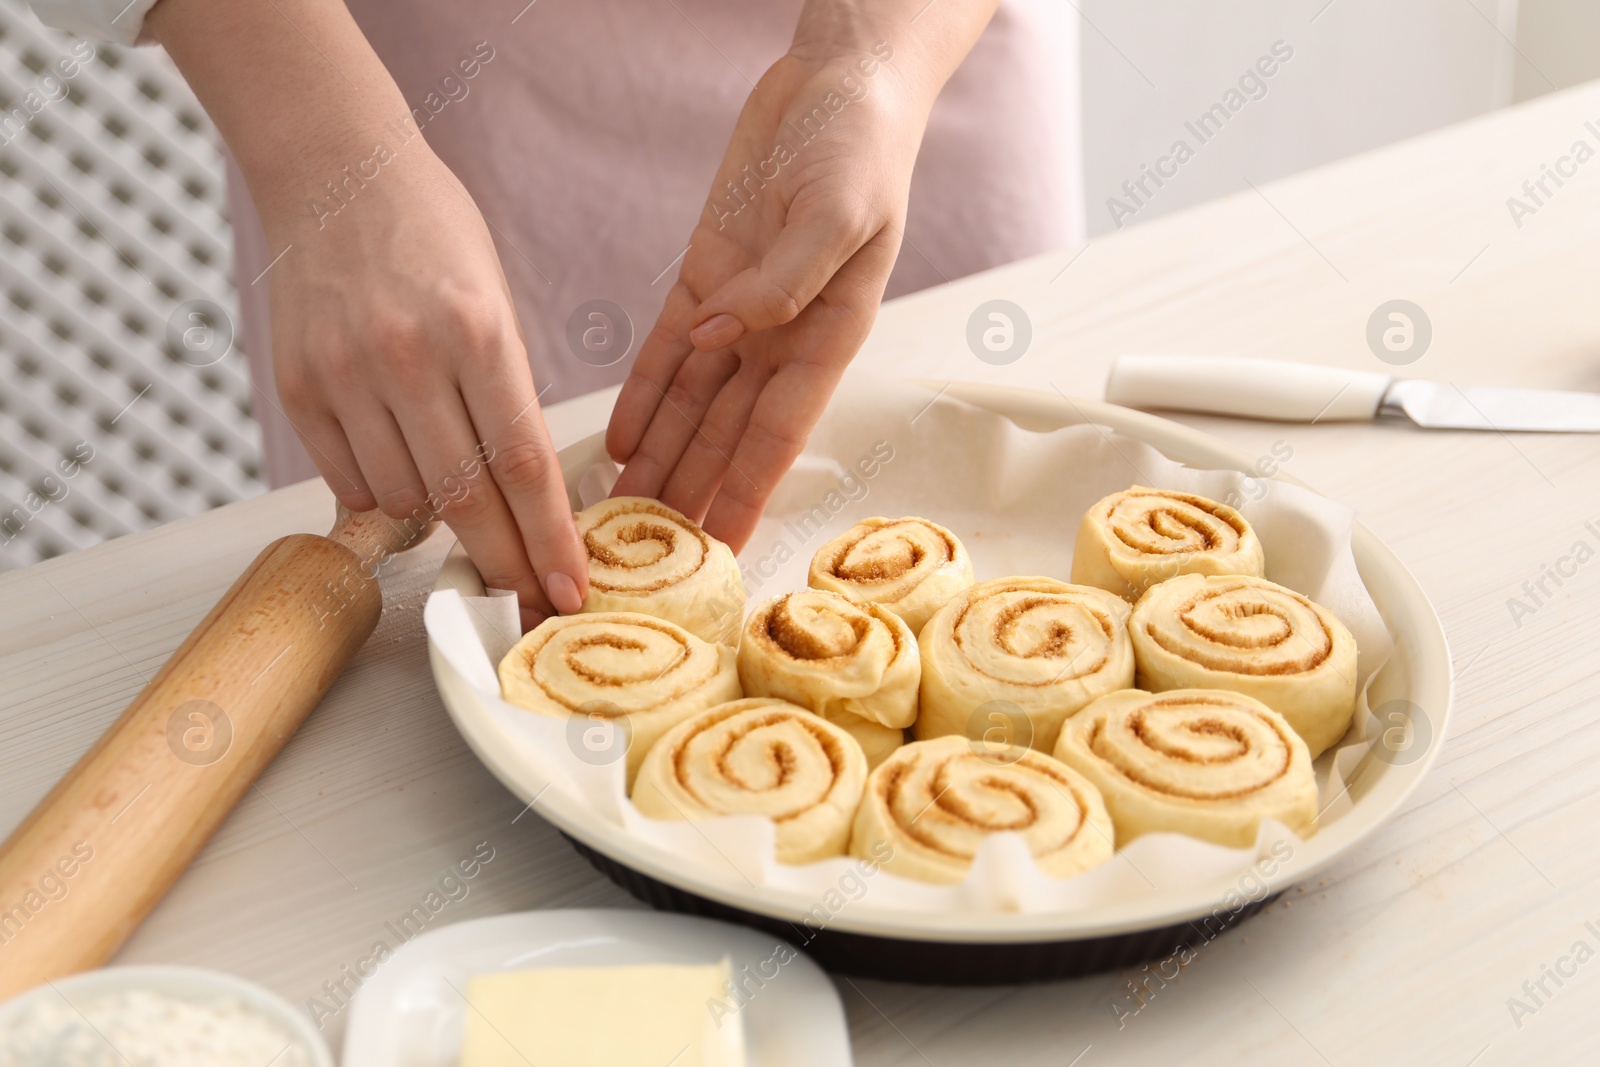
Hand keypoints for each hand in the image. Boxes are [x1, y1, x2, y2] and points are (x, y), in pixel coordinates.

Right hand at [261, 150, 585, 628]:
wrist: (333, 170)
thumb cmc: (432, 234)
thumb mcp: (495, 300)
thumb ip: (504, 394)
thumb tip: (520, 494)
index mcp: (476, 330)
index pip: (524, 462)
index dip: (549, 539)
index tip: (570, 589)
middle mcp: (407, 356)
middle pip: (466, 496)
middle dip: (505, 561)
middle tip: (529, 602)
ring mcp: (344, 373)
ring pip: (404, 497)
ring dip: (440, 521)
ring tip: (463, 509)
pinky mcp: (297, 386)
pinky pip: (348, 479)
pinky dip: (383, 493)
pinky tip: (401, 473)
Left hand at [605, 47, 929, 550]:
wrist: (840, 83)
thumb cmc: (862, 146)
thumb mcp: (839, 212)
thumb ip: (785, 283)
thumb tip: (723, 337)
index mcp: (827, 334)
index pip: (779, 434)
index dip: (748, 494)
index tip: (722, 550)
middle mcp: (782, 338)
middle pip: (726, 434)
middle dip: (692, 494)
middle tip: (651, 556)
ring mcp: (740, 311)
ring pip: (691, 403)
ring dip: (660, 459)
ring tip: (623, 514)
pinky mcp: (705, 277)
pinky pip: (666, 350)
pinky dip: (644, 395)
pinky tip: (623, 440)